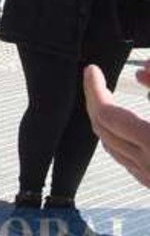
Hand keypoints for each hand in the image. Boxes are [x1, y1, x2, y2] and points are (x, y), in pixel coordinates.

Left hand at [84, 65, 149, 189]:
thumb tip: (141, 70)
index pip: (107, 113)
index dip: (94, 89)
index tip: (91, 70)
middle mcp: (149, 165)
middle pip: (103, 130)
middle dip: (96, 102)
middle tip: (96, 81)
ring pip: (112, 148)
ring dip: (104, 121)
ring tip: (107, 100)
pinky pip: (126, 162)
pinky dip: (118, 141)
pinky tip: (127, 131)